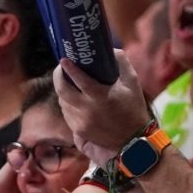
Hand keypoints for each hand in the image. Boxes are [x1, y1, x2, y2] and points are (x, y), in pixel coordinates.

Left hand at [53, 50, 151, 164]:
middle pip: (62, 90)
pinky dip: (67, 104)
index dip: (69, 68)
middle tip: (60, 69)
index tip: (63, 59)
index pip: (79, 79)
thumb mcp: (133, 84)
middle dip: (58, 77)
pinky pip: (67, 113)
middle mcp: (87, 110)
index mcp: (101, 96)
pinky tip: (73, 99)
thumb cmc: (134, 109)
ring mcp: (81, 122)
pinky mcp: (78, 131)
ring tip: (67, 82)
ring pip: (62, 102)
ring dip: (62, 90)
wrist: (133, 142)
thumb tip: (109, 50)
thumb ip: (121, 63)